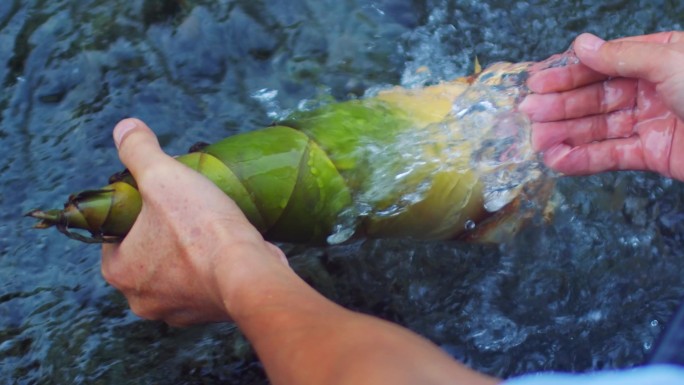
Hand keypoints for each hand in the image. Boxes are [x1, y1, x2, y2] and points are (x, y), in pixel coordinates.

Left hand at [101, 118, 287, 326]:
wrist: (250, 274)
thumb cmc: (201, 228)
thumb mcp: (163, 176)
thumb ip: (139, 151)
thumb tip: (124, 126)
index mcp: (119, 271)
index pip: (115, 235)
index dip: (134, 212)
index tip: (157, 197)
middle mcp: (141, 300)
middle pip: (145, 254)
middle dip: (161, 234)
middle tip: (184, 208)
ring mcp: (177, 312)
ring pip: (175, 272)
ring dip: (187, 254)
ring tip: (208, 225)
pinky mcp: (209, 314)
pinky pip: (202, 285)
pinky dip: (210, 268)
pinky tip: (226, 248)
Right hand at [520, 32, 683, 179]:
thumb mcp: (670, 62)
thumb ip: (621, 56)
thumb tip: (580, 44)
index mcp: (658, 58)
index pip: (603, 64)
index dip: (568, 72)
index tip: (536, 80)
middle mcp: (651, 88)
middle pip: (596, 96)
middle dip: (561, 105)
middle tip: (528, 113)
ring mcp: (651, 122)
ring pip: (599, 128)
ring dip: (566, 134)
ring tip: (536, 142)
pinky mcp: (653, 154)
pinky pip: (612, 155)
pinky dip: (584, 159)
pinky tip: (559, 160)